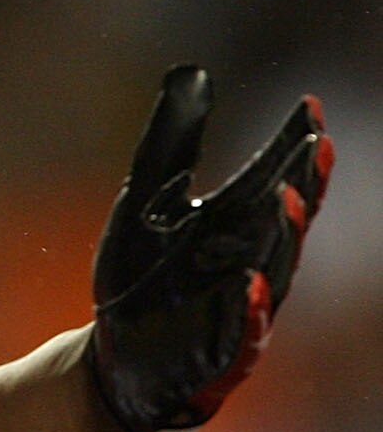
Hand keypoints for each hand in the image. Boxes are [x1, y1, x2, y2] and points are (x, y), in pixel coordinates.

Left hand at [90, 66, 333, 431]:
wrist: (115, 357)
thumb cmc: (139, 278)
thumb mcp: (145, 201)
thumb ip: (172, 145)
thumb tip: (192, 74)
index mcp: (237, 228)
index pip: (279, 180)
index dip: (297, 147)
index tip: (309, 105)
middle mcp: (249, 264)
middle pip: (287, 223)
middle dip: (306, 186)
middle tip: (318, 146)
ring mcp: (239, 312)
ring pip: (274, 272)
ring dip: (284, 238)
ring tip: (291, 199)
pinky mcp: (219, 355)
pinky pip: (243, 335)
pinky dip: (250, 312)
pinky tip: (252, 284)